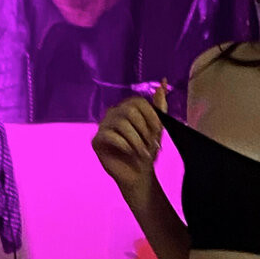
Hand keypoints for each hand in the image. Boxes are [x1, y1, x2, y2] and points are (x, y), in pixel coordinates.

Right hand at [92, 81, 167, 196]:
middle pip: (129, 110)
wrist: (139, 175)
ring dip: (136, 140)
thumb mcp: (157, 129)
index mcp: (127, 108)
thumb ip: (160, 106)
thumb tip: (163, 83)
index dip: (150, 115)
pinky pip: (109, 135)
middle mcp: (113, 113)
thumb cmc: (147, 151)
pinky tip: (130, 152)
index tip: (159, 132)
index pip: (137, 102)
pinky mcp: (96, 140)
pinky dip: (124, 145)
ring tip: (142, 152)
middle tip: (150, 145)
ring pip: (121, 123)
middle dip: (144, 129)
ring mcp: (103, 126)